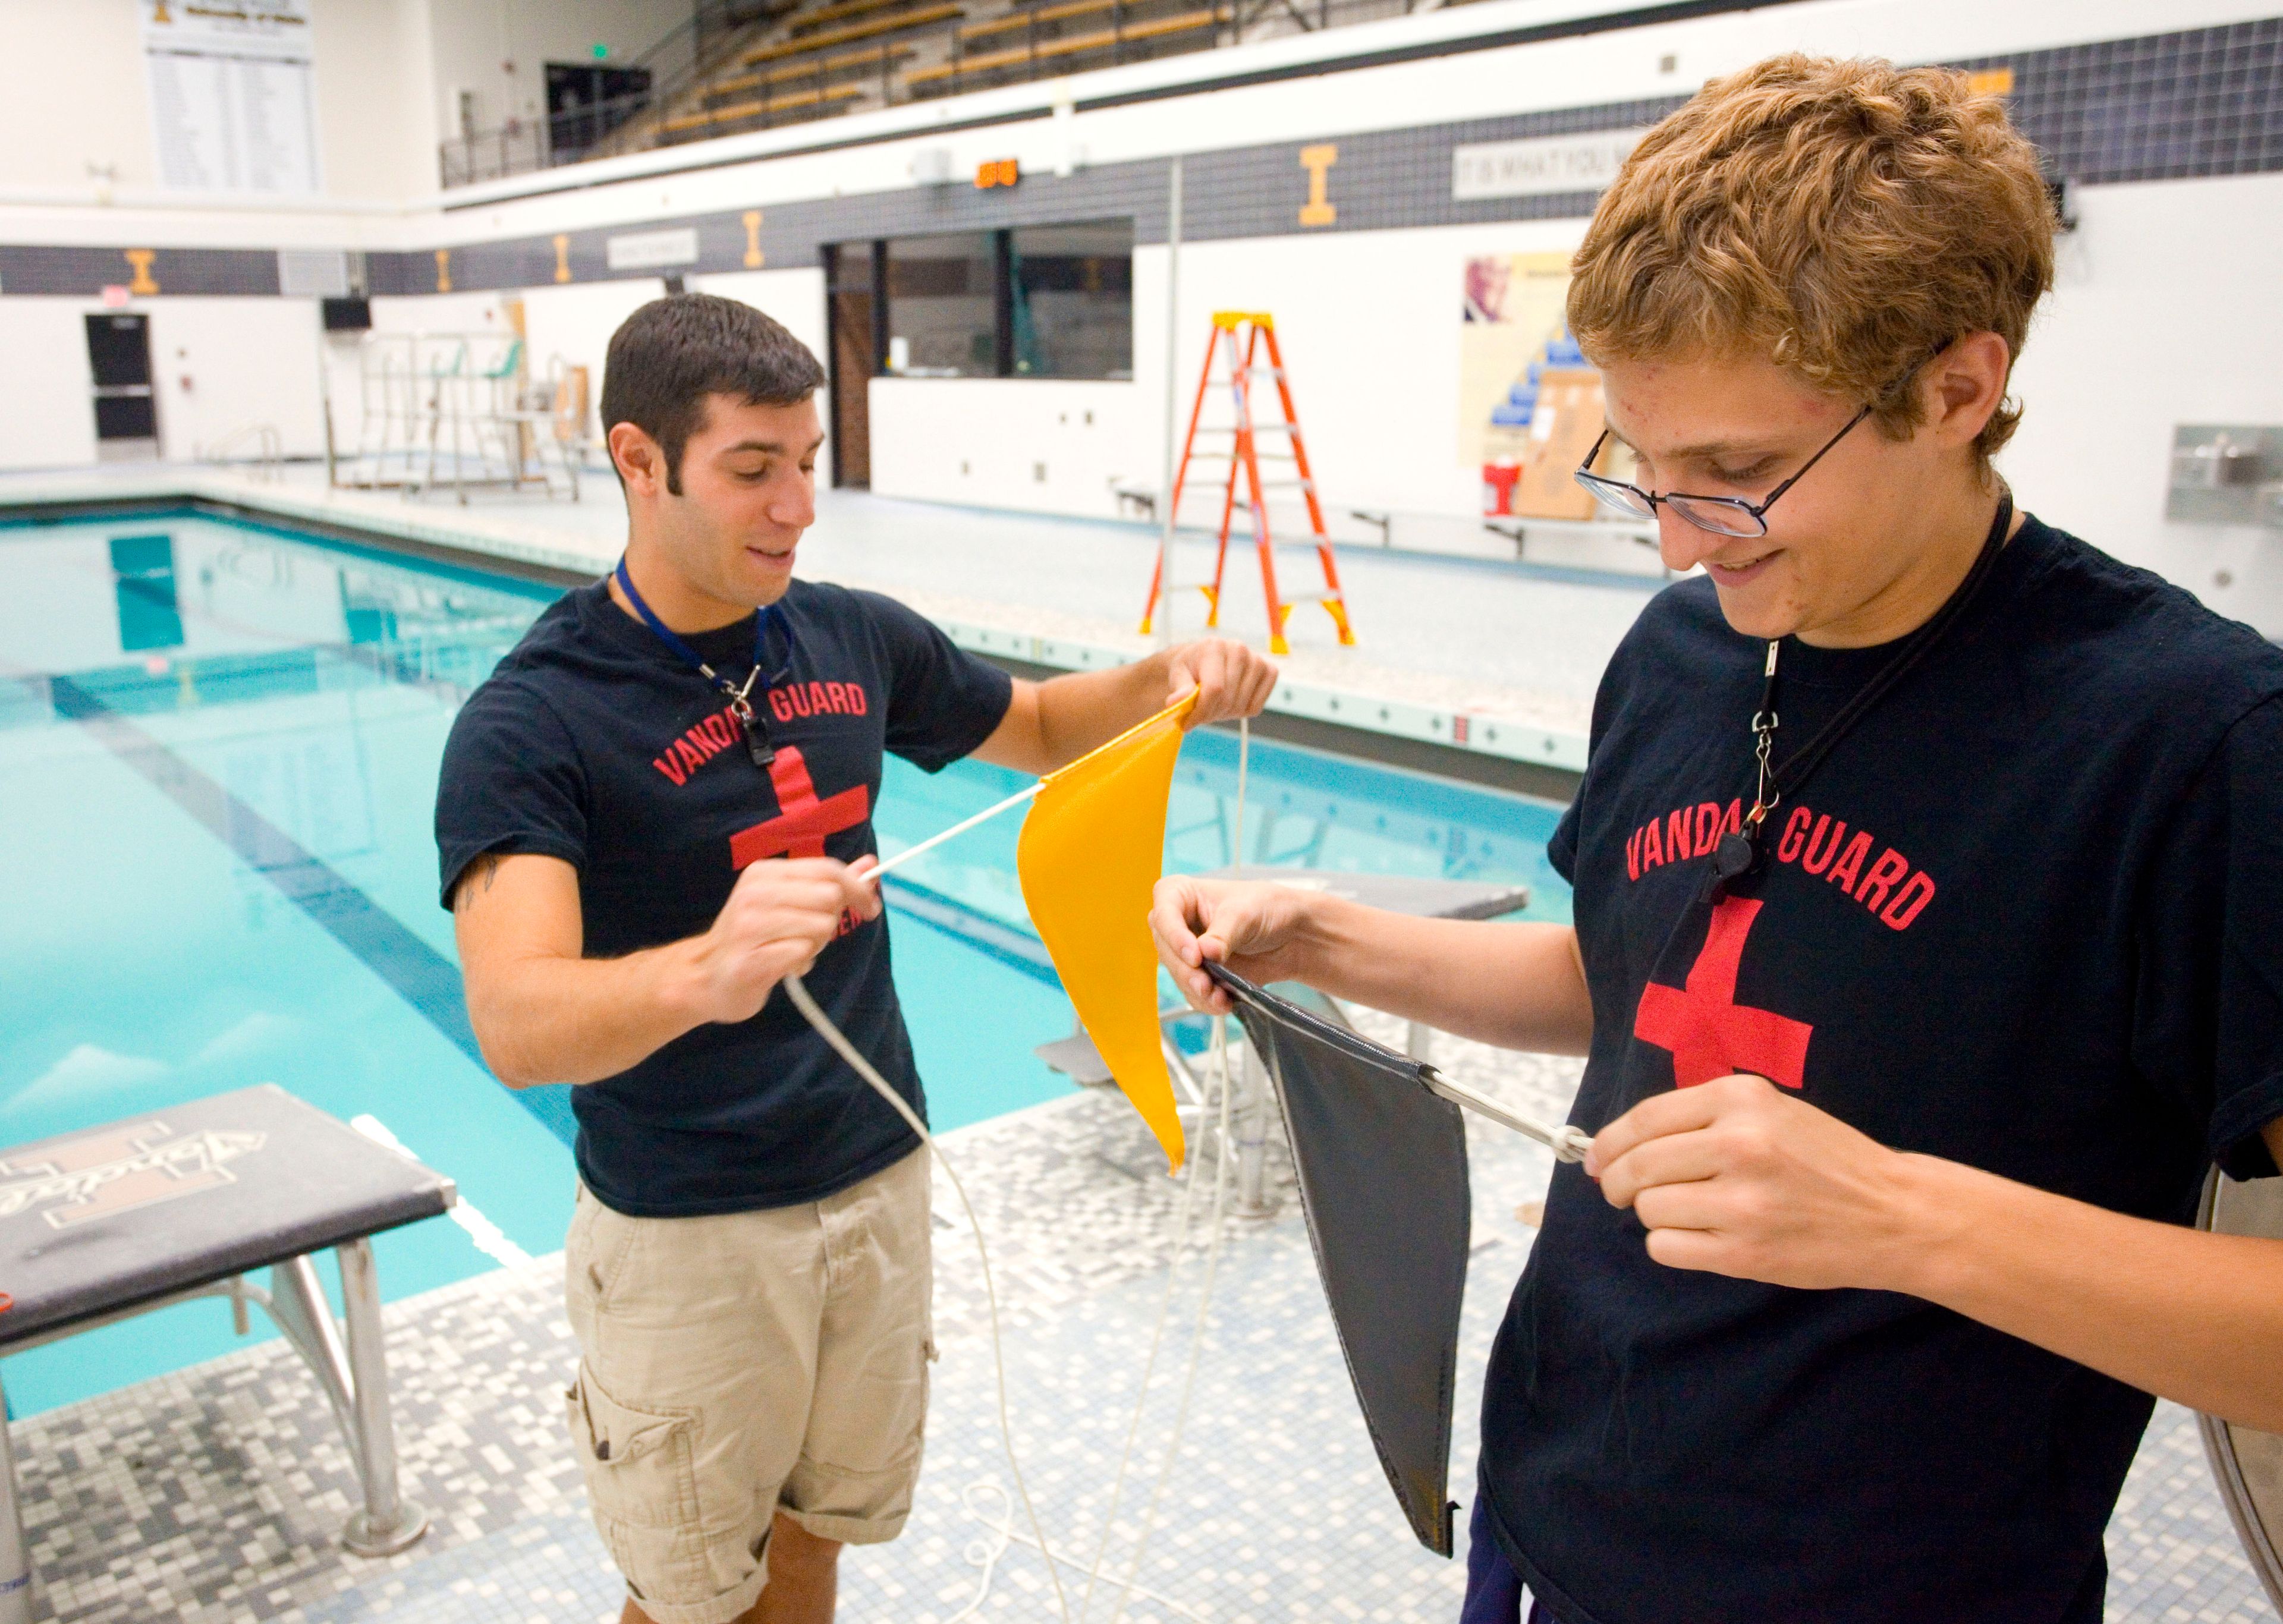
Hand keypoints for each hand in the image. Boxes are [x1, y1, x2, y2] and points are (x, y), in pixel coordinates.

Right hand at [686, 857, 877, 1023]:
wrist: (703, 977)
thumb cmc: (753, 938)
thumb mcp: (788, 902)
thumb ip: (827, 884)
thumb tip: (869, 864)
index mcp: (764, 873)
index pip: (827, 869)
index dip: (857, 887)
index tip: (871, 907)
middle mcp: (754, 893)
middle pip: (829, 897)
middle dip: (831, 919)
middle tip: (809, 935)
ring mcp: (750, 927)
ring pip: (820, 927)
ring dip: (815, 945)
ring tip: (790, 950)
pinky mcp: (751, 960)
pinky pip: (803, 954)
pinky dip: (801, 963)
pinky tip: (781, 966)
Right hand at [1150, 875, 1318, 1012]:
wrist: (1292, 935)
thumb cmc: (1267, 908)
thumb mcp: (1245, 914)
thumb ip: (1223, 934)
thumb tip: (1205, 952)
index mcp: (1182, 894)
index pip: (1163, 913)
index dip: (1174, 936)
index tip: (1195, 955)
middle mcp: (1178, 923)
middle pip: (1167, 950)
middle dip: (1187, 971)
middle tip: (1205, 984)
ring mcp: (1187, 952)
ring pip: (1178, 976)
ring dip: (1197, 990)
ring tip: (1219, 998)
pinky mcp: (1200, 975)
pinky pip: (1193, 993)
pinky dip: (1207, 1001)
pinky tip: (1224, 1002)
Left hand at [1164, 639, 1277, 727]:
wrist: (1205, 658)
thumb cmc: (1191, 668)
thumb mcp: (1177, 675)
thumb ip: (1179, 689)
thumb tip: (1176, 702)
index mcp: (1214, 647)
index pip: (1214, 689)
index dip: (1201, 712)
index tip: (1188, 723)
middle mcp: (1239, 649)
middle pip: (1228, 700)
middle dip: (1210, 714)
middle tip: (1199, 713)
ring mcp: (1257, 660)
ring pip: (1241, 706)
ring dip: (1224, 714)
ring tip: (1213, 704)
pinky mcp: (1270, 671)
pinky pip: (1255, 707)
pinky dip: (1241, 712)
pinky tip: (1230, 700)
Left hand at [1585, 1073, 1932, 1291]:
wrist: (1891, 1212)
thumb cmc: (1826, 1159)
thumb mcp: (1771, 1111)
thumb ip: (1702, 1118)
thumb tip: (1617, 1145)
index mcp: (1741, 1100)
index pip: (1644, 1119)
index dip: (1608, 1142)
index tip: (1595, 1158)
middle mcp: (1739, 1144)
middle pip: (1638, 1166)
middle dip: (1616, 1182)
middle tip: (1618, 1192)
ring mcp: (1742, 1201)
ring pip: (1650, 1209)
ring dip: (1655, 1214)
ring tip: (1688, 1212)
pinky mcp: (1745, 1251)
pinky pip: (1667, 1248)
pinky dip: (1670, 1245)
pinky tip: (1698, 1238)